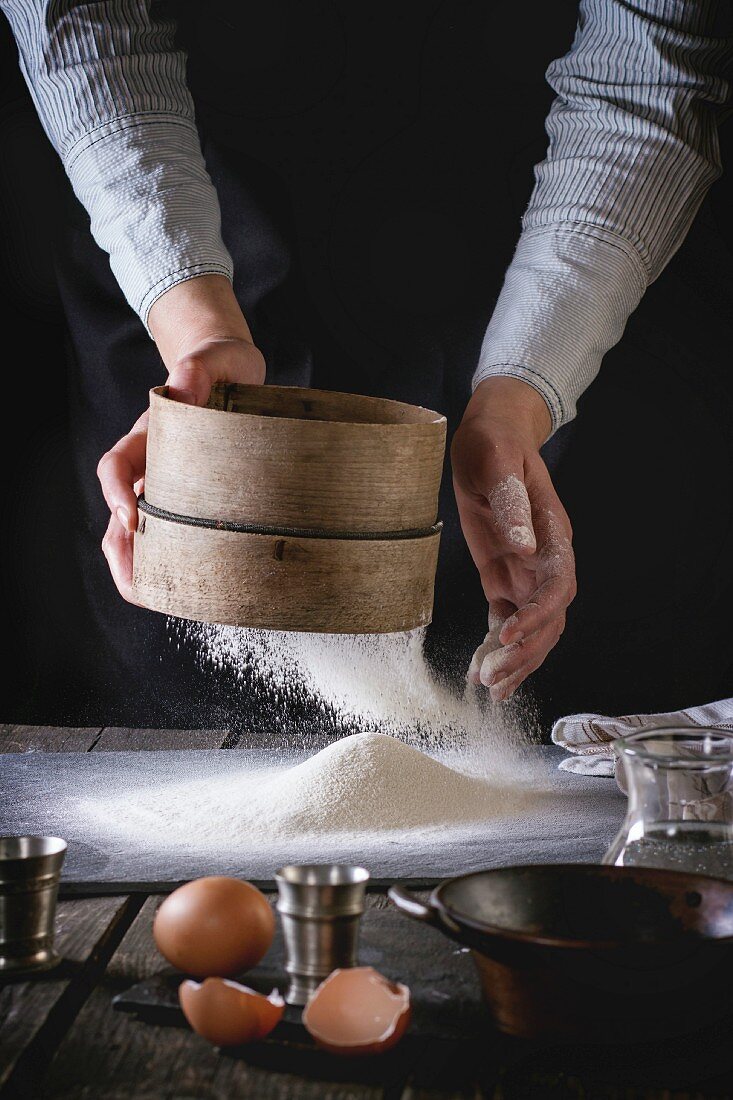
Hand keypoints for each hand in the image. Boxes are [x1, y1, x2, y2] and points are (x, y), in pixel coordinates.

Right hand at [97, 275, 265, 600]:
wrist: (234, 370)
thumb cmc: (224, 365)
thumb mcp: (218, 358)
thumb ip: (197, 369)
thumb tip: (182, 392)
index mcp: (149, 434)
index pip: (117, 464)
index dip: (116, 491)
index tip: (129, 515)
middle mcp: (151, 463)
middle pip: (120, 511)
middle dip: (121, 549)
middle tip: (136, 582)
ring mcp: (169, 484)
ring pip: (139, 531)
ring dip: (141, 564)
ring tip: (153, 597)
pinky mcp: (193, 499)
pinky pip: (173, 534)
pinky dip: (174, 561)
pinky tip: (189, 586)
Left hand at [451, 377, 575, 701]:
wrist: (489, 438)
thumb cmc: (495, 444)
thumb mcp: (497, 462)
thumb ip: (513, 502)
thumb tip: (525, 547)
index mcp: (554, 535)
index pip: (558, 587)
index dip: (538, 615)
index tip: (507, 635)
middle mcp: (545, 560)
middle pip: (550, 619)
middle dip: (526, 652)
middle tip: (493, 678)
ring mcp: (525, 572)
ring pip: (533, 629)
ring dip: (516, 660)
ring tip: (491, 688)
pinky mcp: (502, 577)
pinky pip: (507, 620)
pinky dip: (499, 649)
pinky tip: (484, 673)